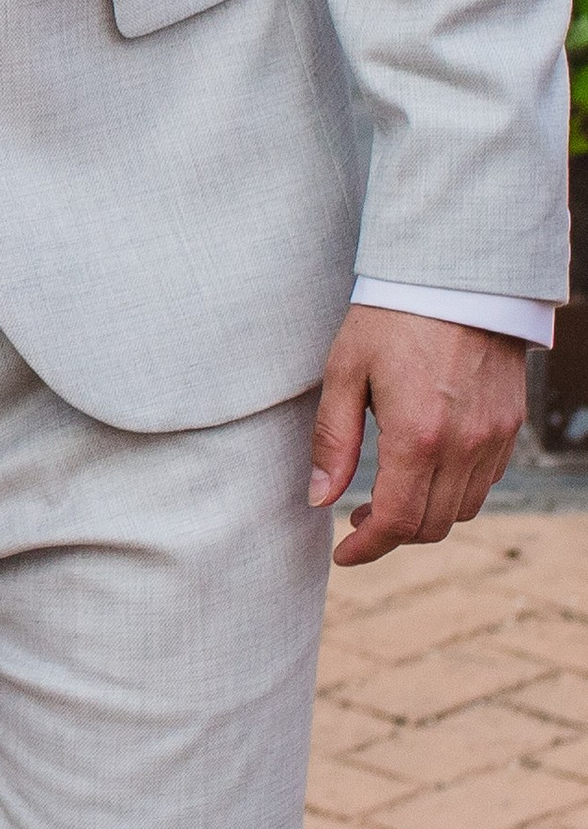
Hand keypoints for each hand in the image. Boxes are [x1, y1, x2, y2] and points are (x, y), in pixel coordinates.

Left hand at [309, 307, 529, 566]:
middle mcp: (464, 444)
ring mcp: (493, 436)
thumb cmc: (391, 317)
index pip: (396, 521)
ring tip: (388, 496)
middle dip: (392, 535)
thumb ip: (331, 441)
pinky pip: (485, 480)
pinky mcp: (510, 424)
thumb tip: (318, 498)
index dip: (367, 548)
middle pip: (431, 526)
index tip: (343, 553)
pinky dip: (454, 491)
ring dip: (424, 516)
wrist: (457, 275)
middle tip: (357, 519)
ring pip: (462, 509)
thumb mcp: (344, 372)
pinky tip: (425, 470)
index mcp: (417, 436)